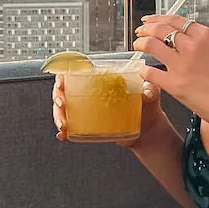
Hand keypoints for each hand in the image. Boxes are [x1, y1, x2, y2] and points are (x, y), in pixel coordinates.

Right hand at [51, 73, 165, 147]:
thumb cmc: (148, 106)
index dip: (65, 74)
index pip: (78, 72)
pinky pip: (72, 127)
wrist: (149, 130)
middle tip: (61, 104)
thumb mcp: (151, 94)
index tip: (62, 80)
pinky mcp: (89, 125)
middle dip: (57, 96)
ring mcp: (89, 110)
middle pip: (65, 90)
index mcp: (103, 81)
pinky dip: (65, 131)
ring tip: (63, 124)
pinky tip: (64, 135)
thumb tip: (147, 92)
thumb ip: (151, 89)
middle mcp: (92, 94)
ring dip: (58, 116)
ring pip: (64, 109)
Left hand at [133, 14, 208, 136]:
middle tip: (139, 32)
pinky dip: (143, 69)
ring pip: (151, 45)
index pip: (176, 20)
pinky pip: (151, 72)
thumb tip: (184, 43)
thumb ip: (202, 45)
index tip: (150, 21)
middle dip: (146, 29)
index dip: (158, 19)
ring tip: (137, 46)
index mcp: (206, 35)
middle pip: (160, 29)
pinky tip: (142, 70)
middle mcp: (193, 45)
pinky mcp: (175, 84)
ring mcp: (182, 64)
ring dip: (140, 44)